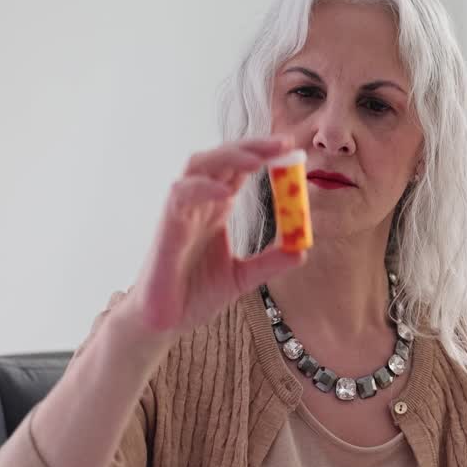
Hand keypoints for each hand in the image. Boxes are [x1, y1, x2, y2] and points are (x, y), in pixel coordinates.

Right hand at [109, 136, 306, 345]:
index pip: (239, 169)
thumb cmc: (194, 295)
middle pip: (221, 157)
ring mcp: (181, 211)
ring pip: (199, 165)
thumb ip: (270, 262)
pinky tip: (227, 192)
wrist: (164, 322)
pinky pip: (181, 195)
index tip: (290, 148)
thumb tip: (302, 250)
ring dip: (228, 156)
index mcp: (216, 209)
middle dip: (251, 146)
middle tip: (281, 143)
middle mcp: (199, 203)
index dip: (262, 154)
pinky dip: (203, 188)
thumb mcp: (242, 277)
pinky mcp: (167, 226)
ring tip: (257, 159)